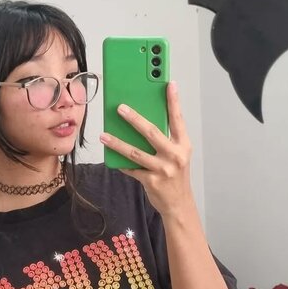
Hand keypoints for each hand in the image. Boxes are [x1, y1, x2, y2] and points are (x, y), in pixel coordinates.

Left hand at [99, 81, 193, 217]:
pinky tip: (110, 155)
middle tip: (120, 108)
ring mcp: (163, 169)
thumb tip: (143, 121)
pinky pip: (131, 168)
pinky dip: (120, 162)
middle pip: (152, 132)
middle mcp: (175, 155)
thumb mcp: (177, 155)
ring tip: (104, 135)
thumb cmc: (176, 175)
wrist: (179, 203)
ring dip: (117, 142)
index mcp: (183, 145)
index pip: (178, 119)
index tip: (169, 84)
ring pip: (135, 152)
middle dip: (134, 118)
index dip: (174, 101)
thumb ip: (166, 139)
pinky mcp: (151, 180)